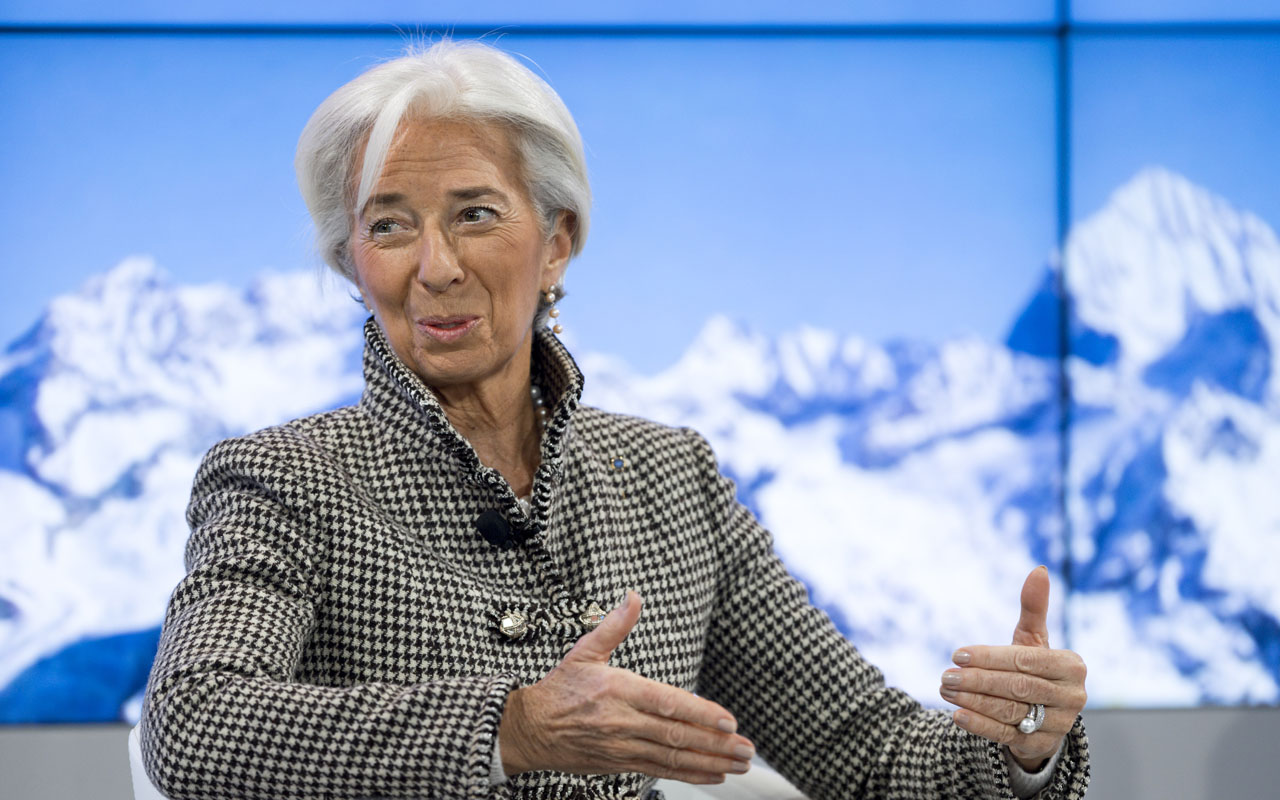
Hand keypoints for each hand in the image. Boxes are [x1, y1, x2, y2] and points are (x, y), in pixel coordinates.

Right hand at [499, 591, 755, 783]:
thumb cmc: (558, 691)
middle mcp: (623, 722)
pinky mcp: (620, 765)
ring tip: (739, 764)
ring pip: (673, 758)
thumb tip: (633, 598)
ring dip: (711, 762)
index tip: (728, 720)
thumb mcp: (584, 651)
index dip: (700, 714)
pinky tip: (712, 774)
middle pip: (677, 737)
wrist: (528, 730)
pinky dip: (690, 774)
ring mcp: (623, 747)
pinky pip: (661, 771)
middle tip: (746, 748)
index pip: (667, 704)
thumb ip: (615, 626)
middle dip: (716, 744)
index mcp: (618, 690)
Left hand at [939, 566, 1086, 769]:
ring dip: (973, 702)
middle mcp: (1072, 697)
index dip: (990, 658)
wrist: (1044, 712)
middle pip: (1017, 687)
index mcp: (1072, 666)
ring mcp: (1059, 724)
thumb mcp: (1033, 638)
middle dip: (978, 681)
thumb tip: (1039, 569)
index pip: (1026, 660)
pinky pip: (1007, 735)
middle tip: (945, 674)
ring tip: (945, 690)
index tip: (957, 654)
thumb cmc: (1035, 666)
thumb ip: (1034, 607)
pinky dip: (980, 725)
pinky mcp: (1041, 745)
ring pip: (1010, 712)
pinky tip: (956, 715)